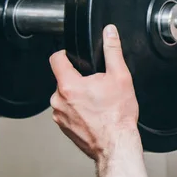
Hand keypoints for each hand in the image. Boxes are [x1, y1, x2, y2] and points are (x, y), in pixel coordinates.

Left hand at [49, 25, 140, 161]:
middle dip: (78, 78)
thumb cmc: (117, 116)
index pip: (56, 59)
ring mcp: (59, 116)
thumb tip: (110, 33)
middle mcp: (59, 100)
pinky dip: (78, 110)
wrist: (116, 144)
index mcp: (69, 85)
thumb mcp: (121, 76)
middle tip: (96, 85)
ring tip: (97, 102)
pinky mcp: (63, 127)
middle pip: (63, 78)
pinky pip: (67, 110)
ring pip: (65, 95)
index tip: (72, 55)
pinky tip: (94, 114)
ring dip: (77, 95)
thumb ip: (112, 50)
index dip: (65, 53)